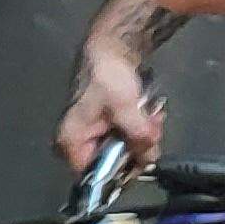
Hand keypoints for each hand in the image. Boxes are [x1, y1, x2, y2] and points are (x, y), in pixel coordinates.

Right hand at [56, 32, 165, 169]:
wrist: (110, 47)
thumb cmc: (108, 75)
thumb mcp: (126, 108)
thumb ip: (138, 135)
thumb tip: (150, 157)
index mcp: (71, 142)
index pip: (95, 176)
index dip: (122, 171)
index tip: (143, 157)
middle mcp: (77, 143)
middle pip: (112, 164)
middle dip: (137, 148)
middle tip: (153, 130)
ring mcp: (91, 135)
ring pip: (123, 150)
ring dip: (142, 136)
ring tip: (152, 116)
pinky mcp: (105, 126)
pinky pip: (125, 137)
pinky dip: (139, 127)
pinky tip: (148, 113)